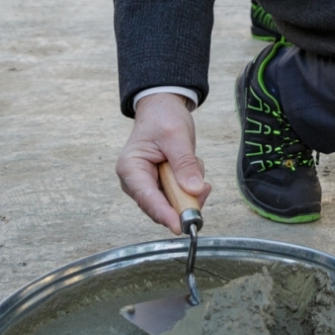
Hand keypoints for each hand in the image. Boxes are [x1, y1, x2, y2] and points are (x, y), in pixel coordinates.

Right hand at [116, 92, 210, 232]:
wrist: (162, 108)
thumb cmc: (162, 118)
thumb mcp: (176, 136)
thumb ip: (185, 163)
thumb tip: (194, 190)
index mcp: (130, 168)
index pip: (147, 198)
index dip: (164, 213)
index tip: (180, 226)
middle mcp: (135, 181)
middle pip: (160, 206)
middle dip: (184, 201)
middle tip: (203, 189)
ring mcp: (148, 185)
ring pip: (172, 203)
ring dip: (189, 191)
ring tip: (195, 165)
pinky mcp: (161, 186)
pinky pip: (178, 196)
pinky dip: (190, 186)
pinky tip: (193, 168)